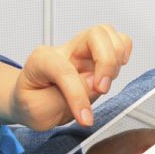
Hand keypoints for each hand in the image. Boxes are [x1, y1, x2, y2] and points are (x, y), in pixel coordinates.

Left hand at [10, 24, 132, 128]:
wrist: (32, 103)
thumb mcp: (38, 109)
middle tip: (101, 90)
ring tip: (104, 84)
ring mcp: (81, 50)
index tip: (84, 118)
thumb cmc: (33, 103)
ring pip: (108, 35)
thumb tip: (93, 84)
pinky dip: (122, 54)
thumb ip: (65, 97)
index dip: (77, 96)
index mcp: (41, 59)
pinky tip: (113, 72)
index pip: (65, 70)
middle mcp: (64, 50)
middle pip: (95, 36)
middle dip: (106, 63)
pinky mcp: (95, 56)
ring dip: (114, 60)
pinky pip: (116, 41)